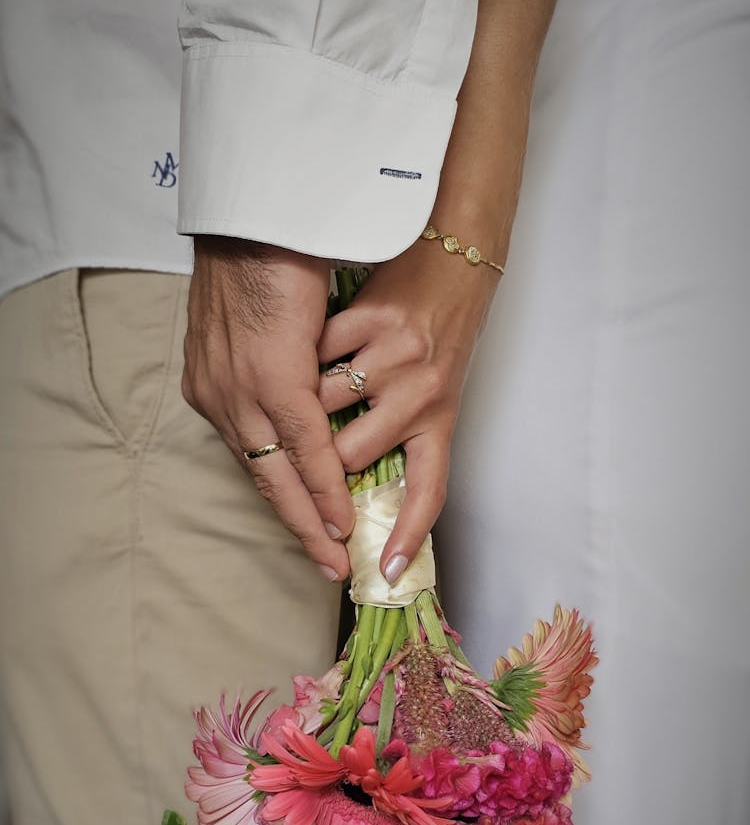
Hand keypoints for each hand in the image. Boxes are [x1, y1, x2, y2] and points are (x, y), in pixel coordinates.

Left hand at [183, 237, 353, 579]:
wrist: (259, 205)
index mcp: (210, 385)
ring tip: (340, 551)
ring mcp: (241, 391)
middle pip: (260, 477)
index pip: (247, 456)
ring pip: (280, 471)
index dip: (279, 495)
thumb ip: (260, 360)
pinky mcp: (273, 378)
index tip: (304, 526)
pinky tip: (342, 514)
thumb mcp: (249, 317)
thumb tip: (283, 383)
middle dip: (296, 525)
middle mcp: (217, 396)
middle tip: (324, 565)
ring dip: (314, 517)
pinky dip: (325, 484)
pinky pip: (304, 446)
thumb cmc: (262, 249)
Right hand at [318, 237, 498, 582]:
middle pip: (347, 458)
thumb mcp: (434, 390)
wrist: (451, 251)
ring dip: (302, 406)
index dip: (407, 535)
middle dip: (317, 466)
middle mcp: (424, 393)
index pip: (428, 492)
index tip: (382, 573)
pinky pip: (318, 354)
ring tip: (291, 398)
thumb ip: (399, 435)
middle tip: (298, 467)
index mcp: (442, 417)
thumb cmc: (439, 324)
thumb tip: (351, 488)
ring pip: (323, 407)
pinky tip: (297, 350)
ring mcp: (397, 357)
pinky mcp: (372, 318)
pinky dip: (302, 355)